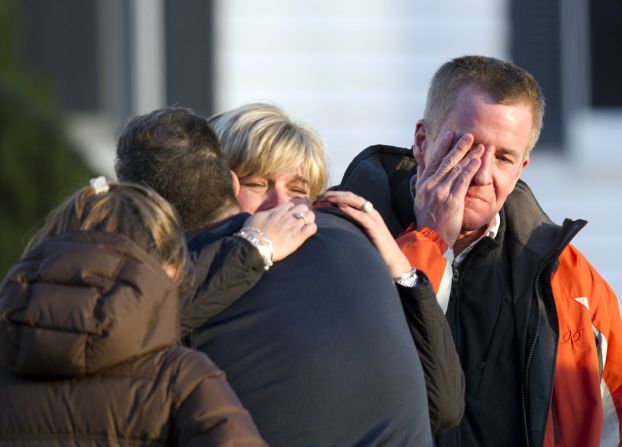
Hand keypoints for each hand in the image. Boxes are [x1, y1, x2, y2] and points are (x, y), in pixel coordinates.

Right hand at [244, 202, 316, 261]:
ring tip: (305, 227)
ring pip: (310, 215)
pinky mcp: (299, 236)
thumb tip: (269, 213)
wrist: (255, 245)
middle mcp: (288, 216)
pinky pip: (313, 228)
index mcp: (278, 211)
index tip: (291, 215)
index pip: (291, 204)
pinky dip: (312, 229)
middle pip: (303, 207)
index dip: (293, 210)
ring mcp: (294, 225)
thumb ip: (267, 213)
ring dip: (309, 220)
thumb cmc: (252, 232)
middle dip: (303, 213)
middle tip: (300, 221)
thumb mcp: (257, 217)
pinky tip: (307, 234)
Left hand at [315, 191, 410, 277]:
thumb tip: (335, 225)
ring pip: (357, 203)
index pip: (349, 198)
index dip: (335, 195)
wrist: (392, 260)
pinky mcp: (376, 228)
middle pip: (351, 197)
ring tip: (327, 198)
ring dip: (340, 199)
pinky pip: (363, 217)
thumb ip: (352, 227)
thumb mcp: (361, 234)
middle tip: (319, 196)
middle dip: (335, 194)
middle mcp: (371, 212)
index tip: (320, 197)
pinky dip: (352, 211)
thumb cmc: (375, 249)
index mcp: (367, 212)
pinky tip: (341, 208)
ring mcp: (374, 219)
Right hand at [413, 131, 483, 246]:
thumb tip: (421, 163)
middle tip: (469, 136)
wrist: (430, 236)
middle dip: (458, 147)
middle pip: (446, 161)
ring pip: (456, 169)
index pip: (433, 160)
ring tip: (479, 146)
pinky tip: (478, 161)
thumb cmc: (427, 218)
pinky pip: (462, 181)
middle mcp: (430, 185)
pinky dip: (470, 169)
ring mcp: (440, 192)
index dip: (442, 146)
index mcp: (423, 183)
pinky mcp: (452, 200)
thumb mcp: (419, 196)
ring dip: (469, 156)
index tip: (450, 134)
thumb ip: (421, 177)